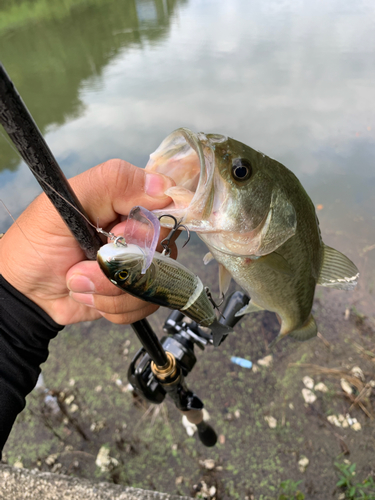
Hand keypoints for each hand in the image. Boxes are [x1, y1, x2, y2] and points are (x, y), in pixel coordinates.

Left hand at [0, 159, 174, 324]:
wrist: (25, 293)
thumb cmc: (37, 243)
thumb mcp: (66, 204)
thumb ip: (113, 182)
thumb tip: (164, 187)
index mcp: (126, 202)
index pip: (166, 208)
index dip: (144, 227)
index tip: (114, 232)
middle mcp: (139, 232)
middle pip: (163, 249)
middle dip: (121, 262)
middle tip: (90, 257)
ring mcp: (139, 265)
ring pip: (153, 283)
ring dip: (110, 290)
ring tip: (79, 281)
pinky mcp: (135, 293)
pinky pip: (145, 304)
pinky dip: (112, 307)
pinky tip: (88, 296)